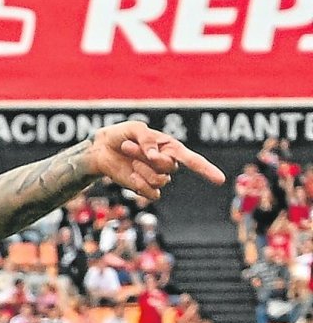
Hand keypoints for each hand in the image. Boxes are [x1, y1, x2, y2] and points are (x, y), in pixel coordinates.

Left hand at [86, 122, 224, 199]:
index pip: (193, 160)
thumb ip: (147, 138)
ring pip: (159, 180)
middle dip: (145, 156)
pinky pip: (152, 194)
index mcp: (171, 148)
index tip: (220, 180)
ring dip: (141, 168)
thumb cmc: (121, 135)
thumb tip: (155, 155)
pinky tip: (131, 175)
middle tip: (127, 146)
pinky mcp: (144, 188)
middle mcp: (167, 164)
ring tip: (128, 158)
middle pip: (167, 167)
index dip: (206, 170)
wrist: (102, 149)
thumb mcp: (134, 128)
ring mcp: (156, 177)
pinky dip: (141, 185)